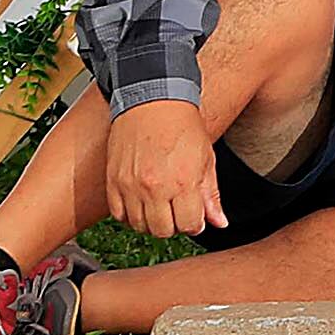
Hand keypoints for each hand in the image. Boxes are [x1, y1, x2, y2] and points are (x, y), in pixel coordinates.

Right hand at [103, 98, 228, 239]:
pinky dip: (130, 216)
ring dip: (151, 222)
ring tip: (160, 206)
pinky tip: (141, 203)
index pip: (188, 225)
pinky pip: (118, 216)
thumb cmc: (182, 126)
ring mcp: (131, 186)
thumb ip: (212, 195)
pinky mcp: (114, 183)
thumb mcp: (206, 159)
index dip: (194, 224)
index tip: (194, 216)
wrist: (153, 102)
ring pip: (139, 227)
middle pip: (162, 231)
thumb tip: (220, 222)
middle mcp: (155, 188)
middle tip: (177, 212)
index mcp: (183, 182)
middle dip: (173, 226)